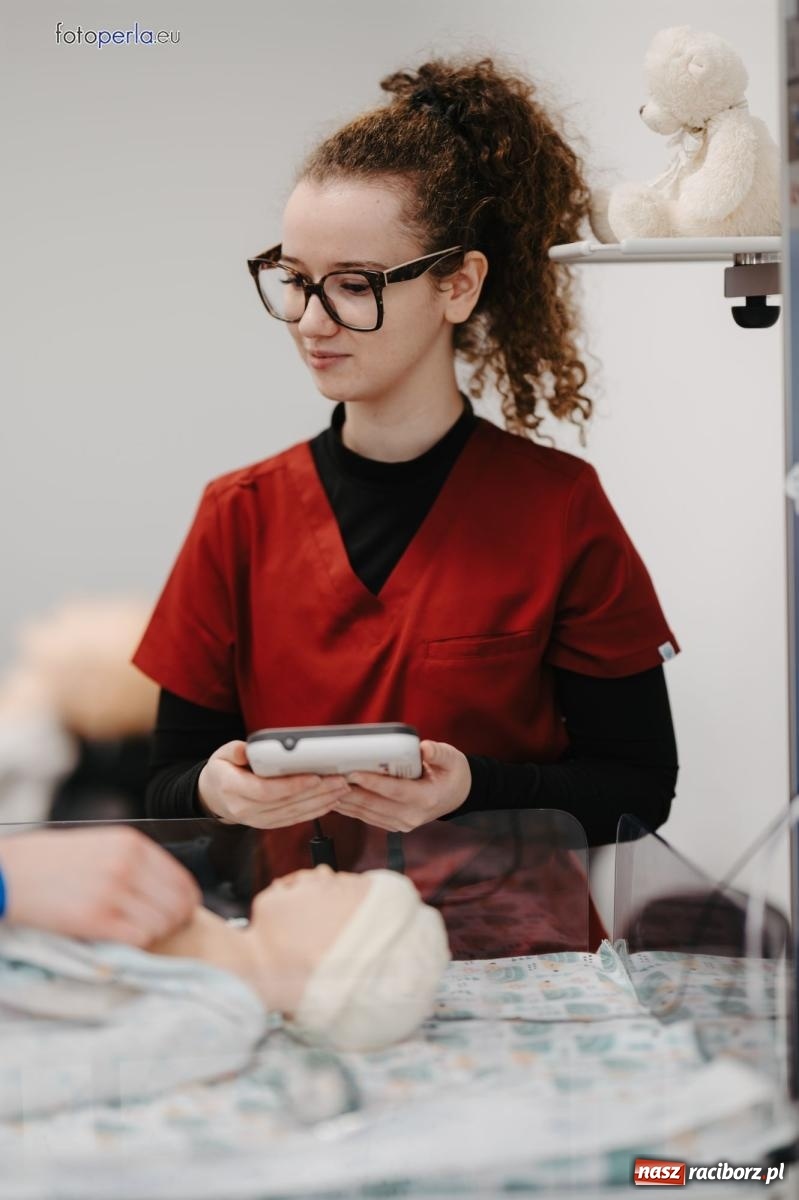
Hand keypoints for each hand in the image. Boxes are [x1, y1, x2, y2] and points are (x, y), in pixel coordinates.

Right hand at [0, 827, 200, 947]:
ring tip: (132, 932)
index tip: (180, 914)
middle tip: (158, 929)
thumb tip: (164, 890)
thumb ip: (133, 862)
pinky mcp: (96, 918)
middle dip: (173, 923)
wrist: (9, 873)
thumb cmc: (50, 862)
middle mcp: (128, 864)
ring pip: (161, 924)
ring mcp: (114, 891)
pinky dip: (135, 944)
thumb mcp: (99, 846)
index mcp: (131, 844)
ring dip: (152, 935)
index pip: (182, 881)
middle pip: (177, 905)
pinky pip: (139, 938)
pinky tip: (119, 938)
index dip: (185, 904)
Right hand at [197, 740, 349, 828]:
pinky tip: (330, 801)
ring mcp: (257, 820)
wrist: (215, 797)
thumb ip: (235, 751)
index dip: (292, 786)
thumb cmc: (222, 770)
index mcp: (233, 789)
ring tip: (341, 789)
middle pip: (286, 803)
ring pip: (294, 814)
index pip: (266, 791)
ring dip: (321, 802)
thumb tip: (248, 750)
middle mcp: (245, 809)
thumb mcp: (222, 754)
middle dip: (316, 792)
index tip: (314, 777)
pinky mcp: (268, 824)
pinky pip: (294, 820)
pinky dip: (315, 811)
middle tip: (339, 780)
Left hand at [330, 739, 470, 832]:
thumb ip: (438, 753)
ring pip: (366, 813)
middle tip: (329, 778)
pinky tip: (335, 798)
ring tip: (325, 787)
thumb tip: (424, 748)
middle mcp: (412, 816)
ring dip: (345, 801)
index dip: (372, 783)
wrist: (457, 795)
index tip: (352, 773)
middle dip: (350, 792)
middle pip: (374, 804)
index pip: (394, 791)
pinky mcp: (393, 825)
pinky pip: (367, 818)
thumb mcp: (451, 758)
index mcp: (426, 798)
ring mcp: (402, 823)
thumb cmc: (451, 772)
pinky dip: (350, 808)